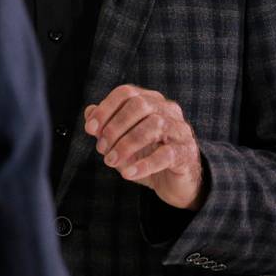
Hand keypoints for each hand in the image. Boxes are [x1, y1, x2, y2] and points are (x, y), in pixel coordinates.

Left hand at [84, 84, 207, 210]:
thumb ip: (105, 125)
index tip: (90, 128)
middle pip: (139, 105)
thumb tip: (89, 111)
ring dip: (126, 145)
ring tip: (111, 161)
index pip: (126, 93)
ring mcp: (180, 130)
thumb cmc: (146, 156)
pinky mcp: (186, 153)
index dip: (105, 109)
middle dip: (115, 127)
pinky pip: (166, 155)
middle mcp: (168, 110)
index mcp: (151, 101)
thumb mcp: (120, 141)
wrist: (173, 183)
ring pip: (153, 126)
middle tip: (101, 148)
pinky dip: (144, 164)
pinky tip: (128, 173)